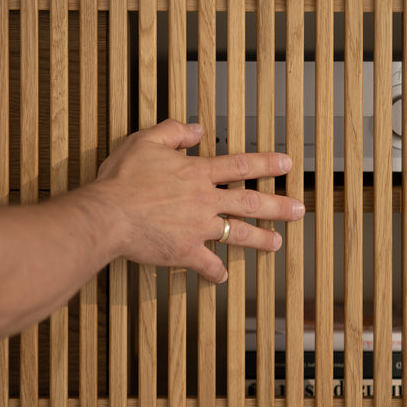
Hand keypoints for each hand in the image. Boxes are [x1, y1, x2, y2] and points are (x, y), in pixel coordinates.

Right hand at [92, 119, 304, 282]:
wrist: (108, 214)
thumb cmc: (123, 179)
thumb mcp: (145, 142)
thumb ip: (173, 132)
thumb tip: (196, 128)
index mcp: (197, 173)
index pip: (240, 166)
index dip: (266, 163)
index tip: (287, 164)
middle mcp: (205, 201)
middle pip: (250, 203)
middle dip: (278, 206)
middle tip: (298, 210)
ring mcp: (198, 228)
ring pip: (239, 234)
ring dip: (261, 239)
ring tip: (278, 243)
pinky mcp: (186, 252)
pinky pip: (208, 265)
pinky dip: (216, 272)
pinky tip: (223, 277)